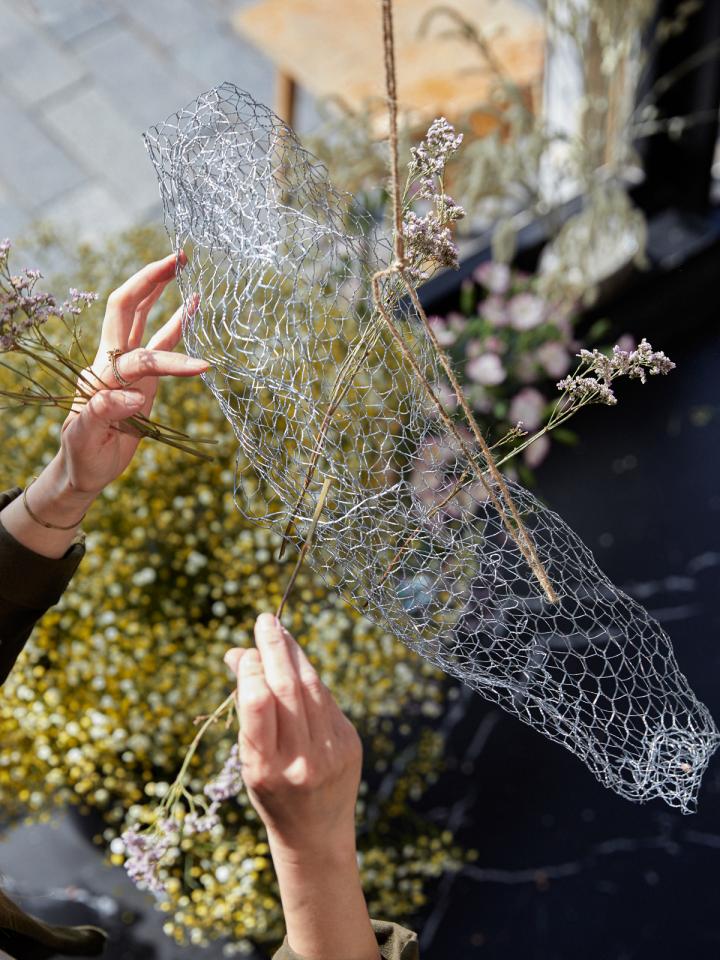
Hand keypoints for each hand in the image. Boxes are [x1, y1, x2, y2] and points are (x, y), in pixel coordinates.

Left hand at [59, 251, 206, 497]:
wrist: (84, 467)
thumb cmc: (83, 454)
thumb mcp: (84, 438)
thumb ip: (102, 413)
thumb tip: (133, 396)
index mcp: (101, 375)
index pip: (138, 356)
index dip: (169, 360)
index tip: (200, 370)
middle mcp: (112, 360)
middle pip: (127, 306)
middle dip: (150, 279)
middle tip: (177, 257)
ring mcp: (127, 365)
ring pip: (142, 315)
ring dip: (160, 288)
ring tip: (182, 263)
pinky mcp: (142, 375)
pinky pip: (160, 340)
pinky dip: (176, 320)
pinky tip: (192, 303)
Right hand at [224, 612, 362, 858]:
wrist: (316, 834)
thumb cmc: (271, 793)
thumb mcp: (249, 761)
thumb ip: (247, 711)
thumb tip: (238, 654)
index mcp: (266, 769)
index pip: (258, 703)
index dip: (251, 670)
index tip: (244, 650)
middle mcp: (301, 760)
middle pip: (288, 688)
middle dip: (274, 648)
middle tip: (264, 620)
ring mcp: (330, 752)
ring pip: (312, 688)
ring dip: (295, 654)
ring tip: (281, 632)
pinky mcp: (350, 743)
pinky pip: (327, 699)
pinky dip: (309, 677)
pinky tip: (298, 662)